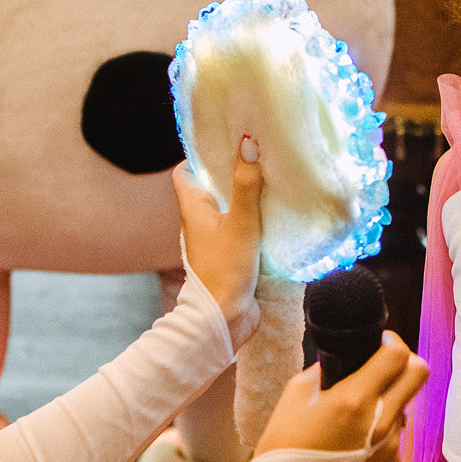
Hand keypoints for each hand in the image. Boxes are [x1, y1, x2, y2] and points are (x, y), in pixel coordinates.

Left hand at [173, 138, 263, 336]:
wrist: (225, 318)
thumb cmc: (226, 269)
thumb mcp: (240, 222)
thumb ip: (246, 184)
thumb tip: (248, 143)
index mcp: (192, 209)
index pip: (184, 172)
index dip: (199, 155)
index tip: (224, 143)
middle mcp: (199, 222)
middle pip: (209, 188)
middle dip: (230, 173)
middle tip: (256, 156)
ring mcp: (214, 240)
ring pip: (227, 209)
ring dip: (245, 197)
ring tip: (270, 180)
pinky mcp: (231, 256)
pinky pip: (240, 229)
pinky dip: (254, 219)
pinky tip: (276, 215)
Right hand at [255, 332, 428, 459]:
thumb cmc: (285, 444)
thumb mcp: (297, 392)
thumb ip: (328, 369)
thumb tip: (348, 358)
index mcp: (355, 398)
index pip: (398, 355)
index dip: (391, 342)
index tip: (380, 344)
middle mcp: (380, 421)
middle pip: (418, 374)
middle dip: (404, 364)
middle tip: (384, 368)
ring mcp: (390, 445)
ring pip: (405, 406)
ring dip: (389, 401)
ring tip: (358, 414)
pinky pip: (397, 434)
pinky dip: (382, 430)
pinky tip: (356, 439)